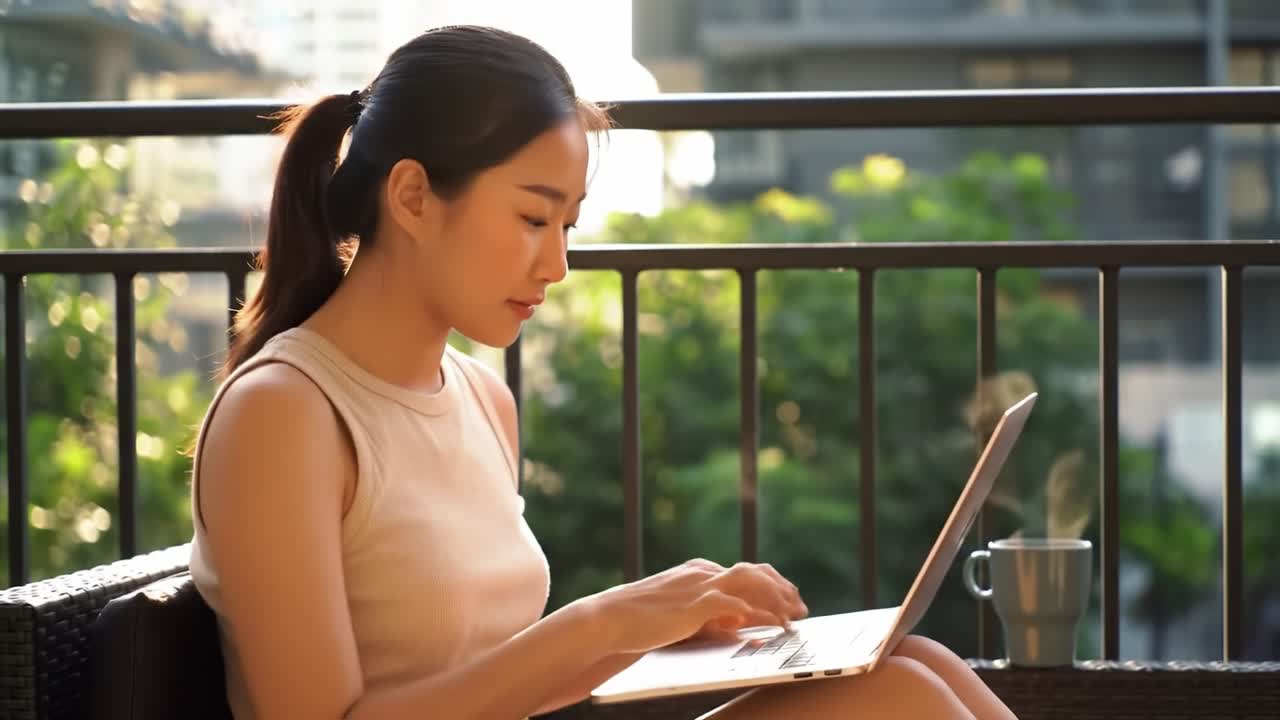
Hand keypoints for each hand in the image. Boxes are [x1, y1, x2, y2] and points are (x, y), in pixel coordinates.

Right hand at [580, 558, 808, 654]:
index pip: (743, 572)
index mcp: (697, 571)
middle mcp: (702, 572)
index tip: (788, 599)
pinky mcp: (695, 603)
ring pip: (751, 581)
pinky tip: (774, 624)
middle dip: (781, 587)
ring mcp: (699, 585)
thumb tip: (735, 623)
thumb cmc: (637, 620)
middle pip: (754, 571)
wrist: (608, 618)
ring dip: (777, 597)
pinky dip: (760, 613)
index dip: (770, 585)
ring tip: (794, 615)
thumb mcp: (677, 612)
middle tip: (800, 606)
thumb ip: (705, 614)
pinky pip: (737, 604)